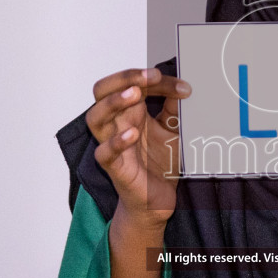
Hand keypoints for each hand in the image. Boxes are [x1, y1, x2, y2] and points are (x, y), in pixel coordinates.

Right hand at [86, 67, 190, 226]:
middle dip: (123, 79)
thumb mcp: (174, 131)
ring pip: (95, 118)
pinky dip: (115, 142)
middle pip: (102, 91)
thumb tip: (183, 87)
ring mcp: (113, 145)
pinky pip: (104, 153)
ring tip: (134, 95)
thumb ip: (175, 109)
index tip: (182, 86)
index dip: (154, 80)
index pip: (132, 83)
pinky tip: (131, 134)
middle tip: (148, 77)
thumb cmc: (160, 164)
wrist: (158, 200)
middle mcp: (118, 124)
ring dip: (113, 103)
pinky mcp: (115, 168)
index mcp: (131, 111)